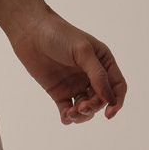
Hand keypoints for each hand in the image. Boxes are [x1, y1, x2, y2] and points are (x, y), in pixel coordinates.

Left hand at [6, 3, 127, 123]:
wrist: (31, 32)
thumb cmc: (59, 35)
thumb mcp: (83, 52)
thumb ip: (97, 75)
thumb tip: (110, 99)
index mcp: (103, 62)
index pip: (117, 86)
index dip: (116, 101)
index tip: (109, 113)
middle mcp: (91, 75)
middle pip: (101, 100)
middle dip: (94, 107)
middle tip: (82, 107)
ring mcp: (75, 84)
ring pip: (85, 108)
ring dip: (82, 115)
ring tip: (72, 113)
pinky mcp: (59, 91)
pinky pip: (67, 109)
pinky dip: (68, 117)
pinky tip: (65, 117)